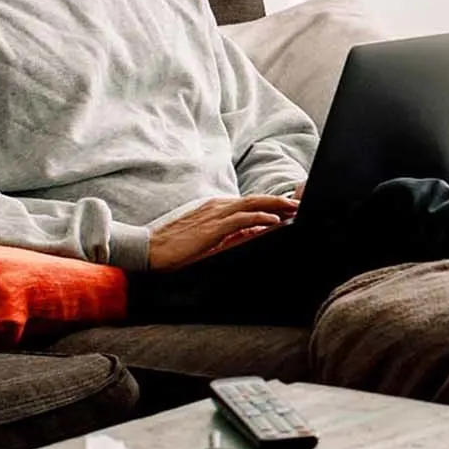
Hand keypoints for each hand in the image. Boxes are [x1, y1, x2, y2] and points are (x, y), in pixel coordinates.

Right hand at [147, 195, 298, 270]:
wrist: (149, 249)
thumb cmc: (175, 247)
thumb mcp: (208, 239)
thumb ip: (231, 234)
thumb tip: (254, 232)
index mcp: (216, 208)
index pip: (249, 202)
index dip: (270, 202)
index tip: (289, 206)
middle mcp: (217, 207)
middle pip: (254, 199)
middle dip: (279, 200)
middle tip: (299, 203)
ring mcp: (214, 215)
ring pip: (251, 204)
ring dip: (275, 205)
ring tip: (294, 208)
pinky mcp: (211, 227)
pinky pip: (240, 219)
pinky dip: (259, 217)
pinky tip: (273, 220)